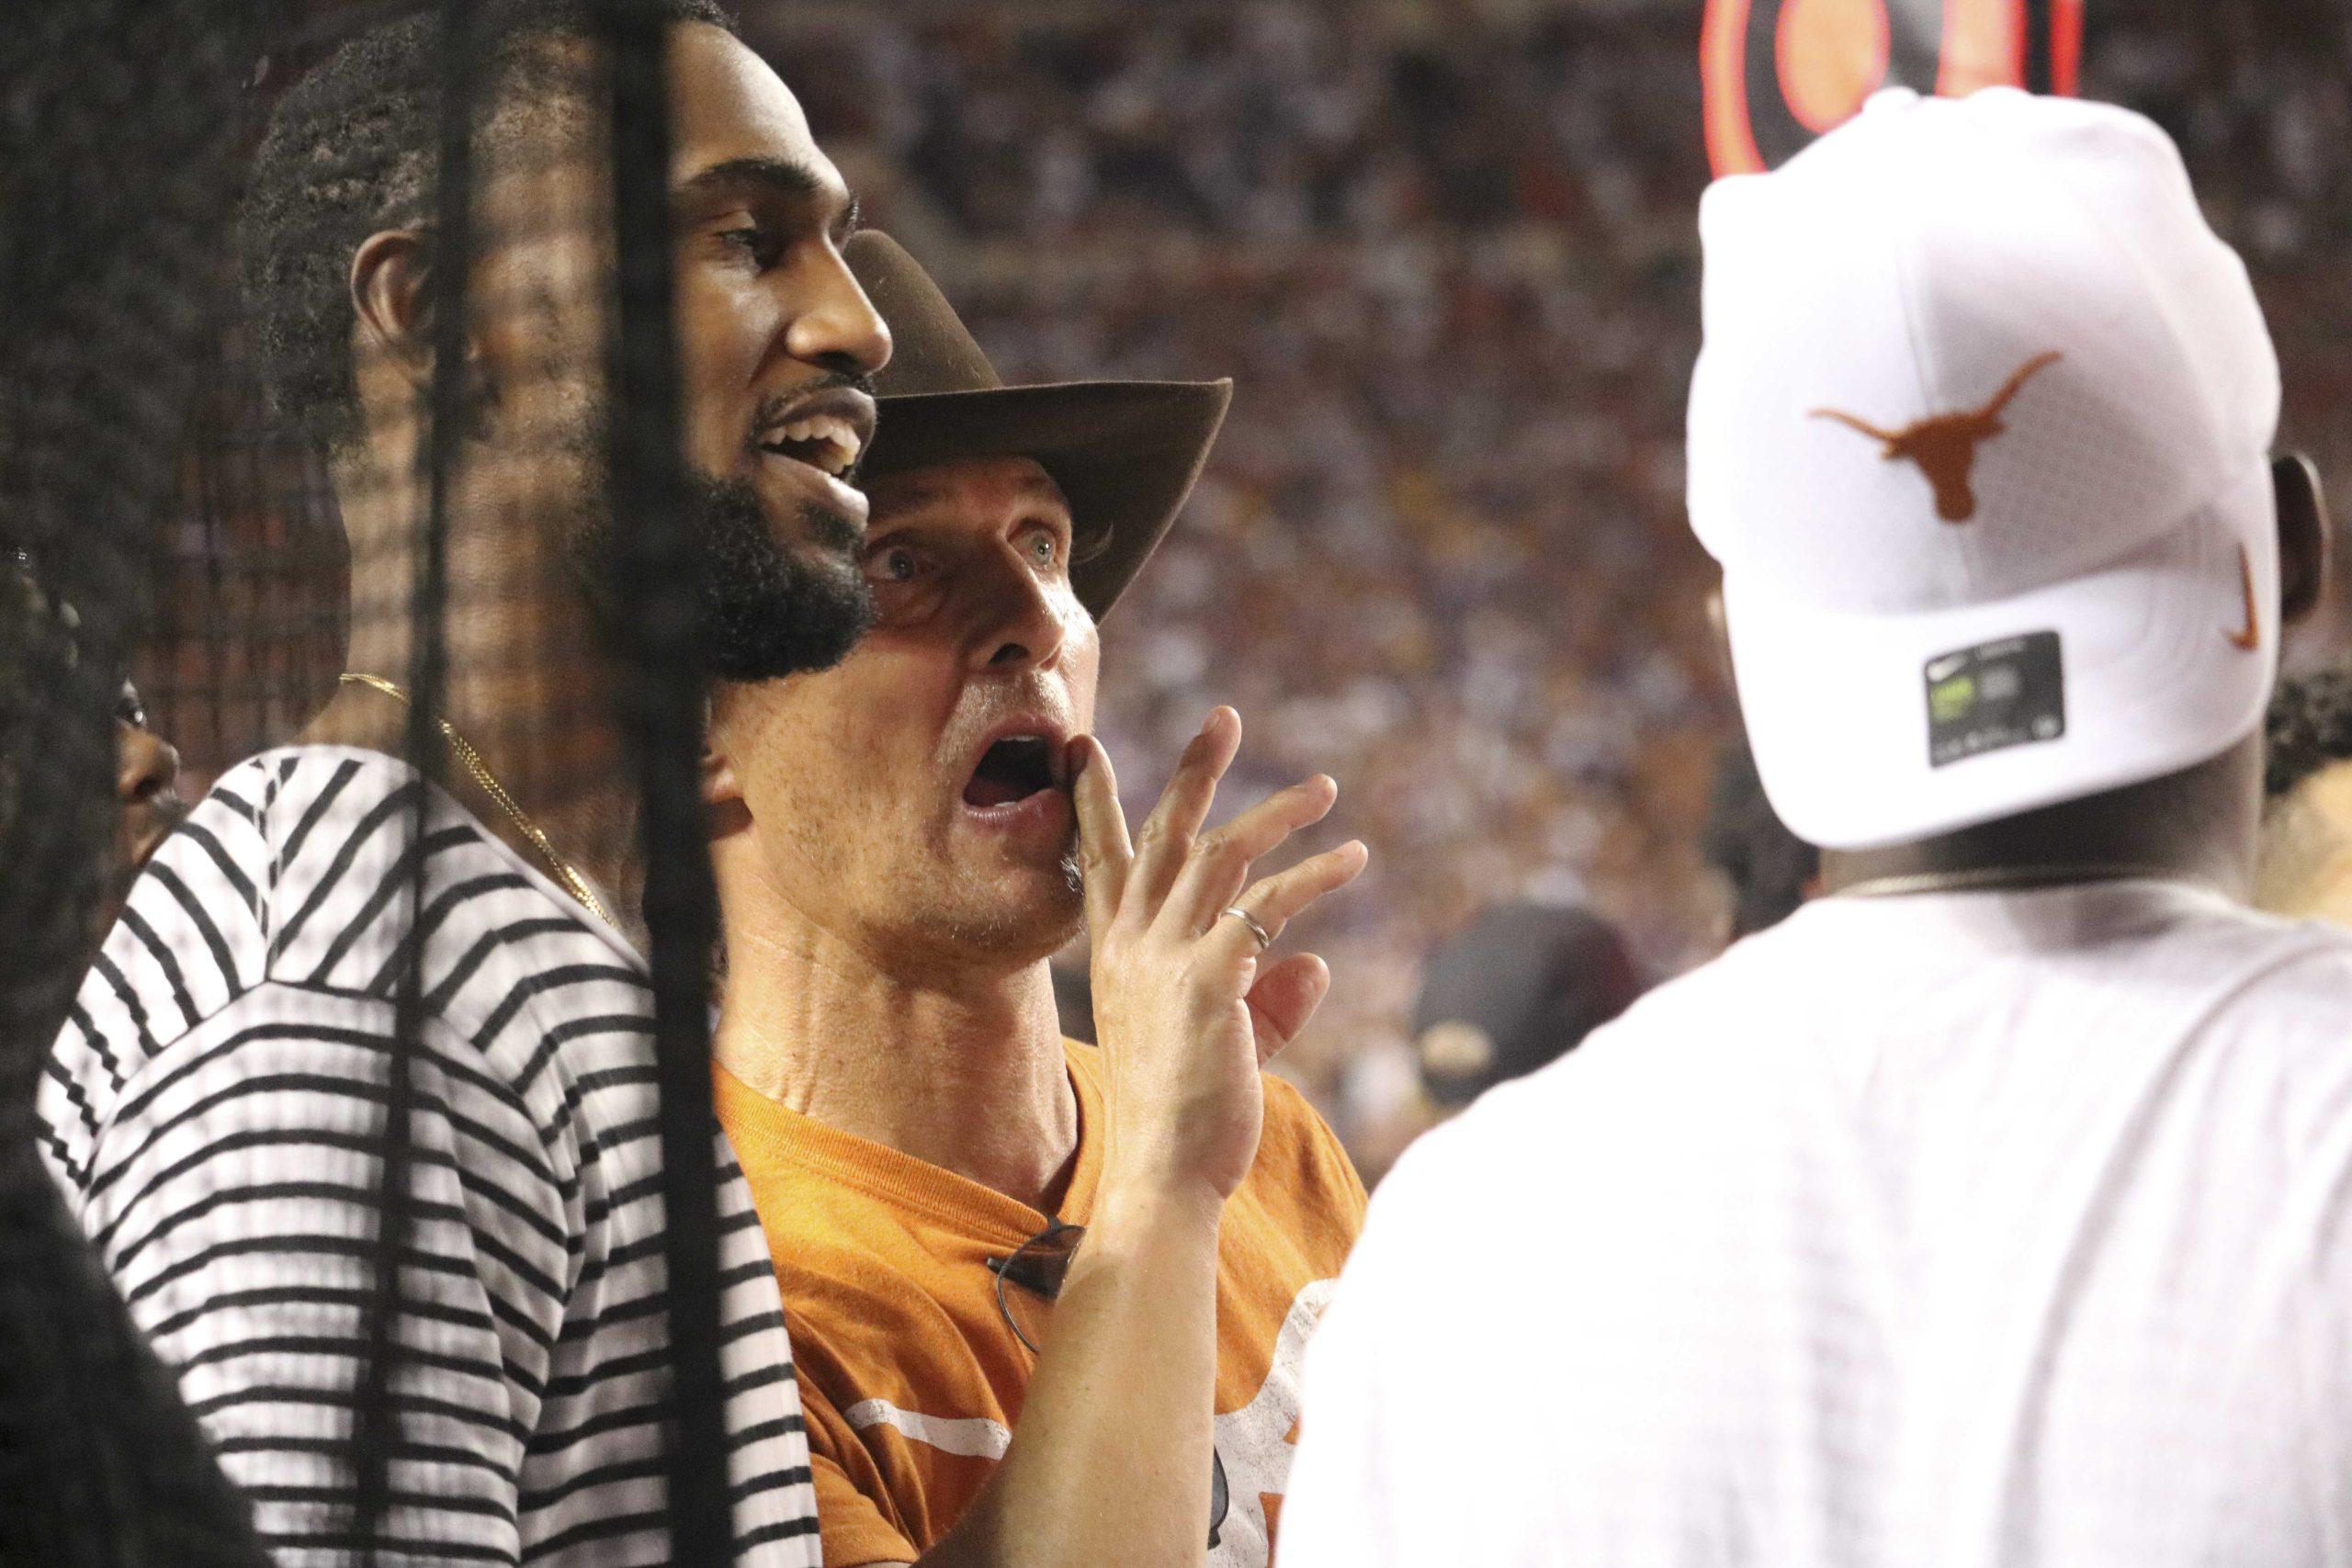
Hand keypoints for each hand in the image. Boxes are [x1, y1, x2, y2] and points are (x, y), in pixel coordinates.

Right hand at [1069, 708, 1367, 1206]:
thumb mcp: (1225, 1043)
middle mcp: (1132, 945)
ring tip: (1325, 786)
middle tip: (1224, 718)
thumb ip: (1267, 998)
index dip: (1097, 800)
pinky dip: (1316, 875)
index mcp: (1115, 955)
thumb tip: (1314, 962)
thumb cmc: (1186, 1119)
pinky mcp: (1210, 980)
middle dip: (1194, 771)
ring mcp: (1167, 958)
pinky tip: (1352, 858)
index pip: (1101, 858)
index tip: (1086, 746)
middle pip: (1163, 833)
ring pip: (1225, 856)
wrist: (1162, 1176)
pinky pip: (1270, 906)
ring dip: (1279, 812)